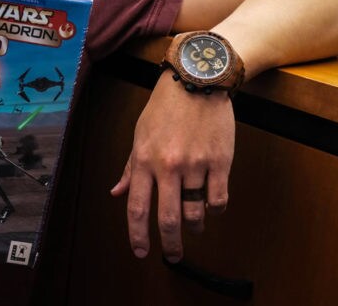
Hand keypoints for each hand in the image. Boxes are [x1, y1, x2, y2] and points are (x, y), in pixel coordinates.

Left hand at [110, 73, 234, 261]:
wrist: (197, 81)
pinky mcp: (220, 162)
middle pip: (169, 220)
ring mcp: (196, 165)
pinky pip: (218, 199)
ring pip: (196, 213)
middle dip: (170, 245)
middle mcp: (168, 166)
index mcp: (144, 160)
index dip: (137, 236)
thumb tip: (117, 193)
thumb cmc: (165, 107)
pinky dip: (214, 209)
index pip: (137, 208)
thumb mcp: (139, 134)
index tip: (140, 252)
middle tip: (172, 256)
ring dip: (194, 227)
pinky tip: (211, 206)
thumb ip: (130, 168)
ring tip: (193, 227)